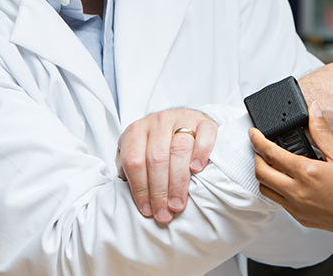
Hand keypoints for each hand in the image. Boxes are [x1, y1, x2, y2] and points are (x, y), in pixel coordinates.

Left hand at [116, 108, 217, 222]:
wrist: (183, 122)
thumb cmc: (157, 145)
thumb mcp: (137, 153)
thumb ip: (129, 170)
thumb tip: (127, 195)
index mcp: (136, 130)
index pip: (134, 160)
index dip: (139, 188)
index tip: (147, 210)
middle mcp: (158, 121)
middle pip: (156, 158)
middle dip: (159, 191)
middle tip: (164, 213)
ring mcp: (182, 118)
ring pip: (179, 149)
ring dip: (178, 182)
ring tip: (178, 204)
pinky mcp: (204, 120)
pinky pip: (204, 135)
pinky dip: (201, 153)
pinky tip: (197, 170)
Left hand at [252, 102, 332, 252]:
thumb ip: (322, 133)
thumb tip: (313, 111)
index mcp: (307, 173)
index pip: (271, 153)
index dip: (258, 140)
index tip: (253, 133)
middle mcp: (297, 192)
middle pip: (261, 173)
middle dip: (256, 157)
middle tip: (260, 147)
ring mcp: (297, 207)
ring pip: (266, 190)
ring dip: (264, 175)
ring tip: (272, 164)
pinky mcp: (301, 218)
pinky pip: (279, 203)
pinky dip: (276, 190)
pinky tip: (288, 182)